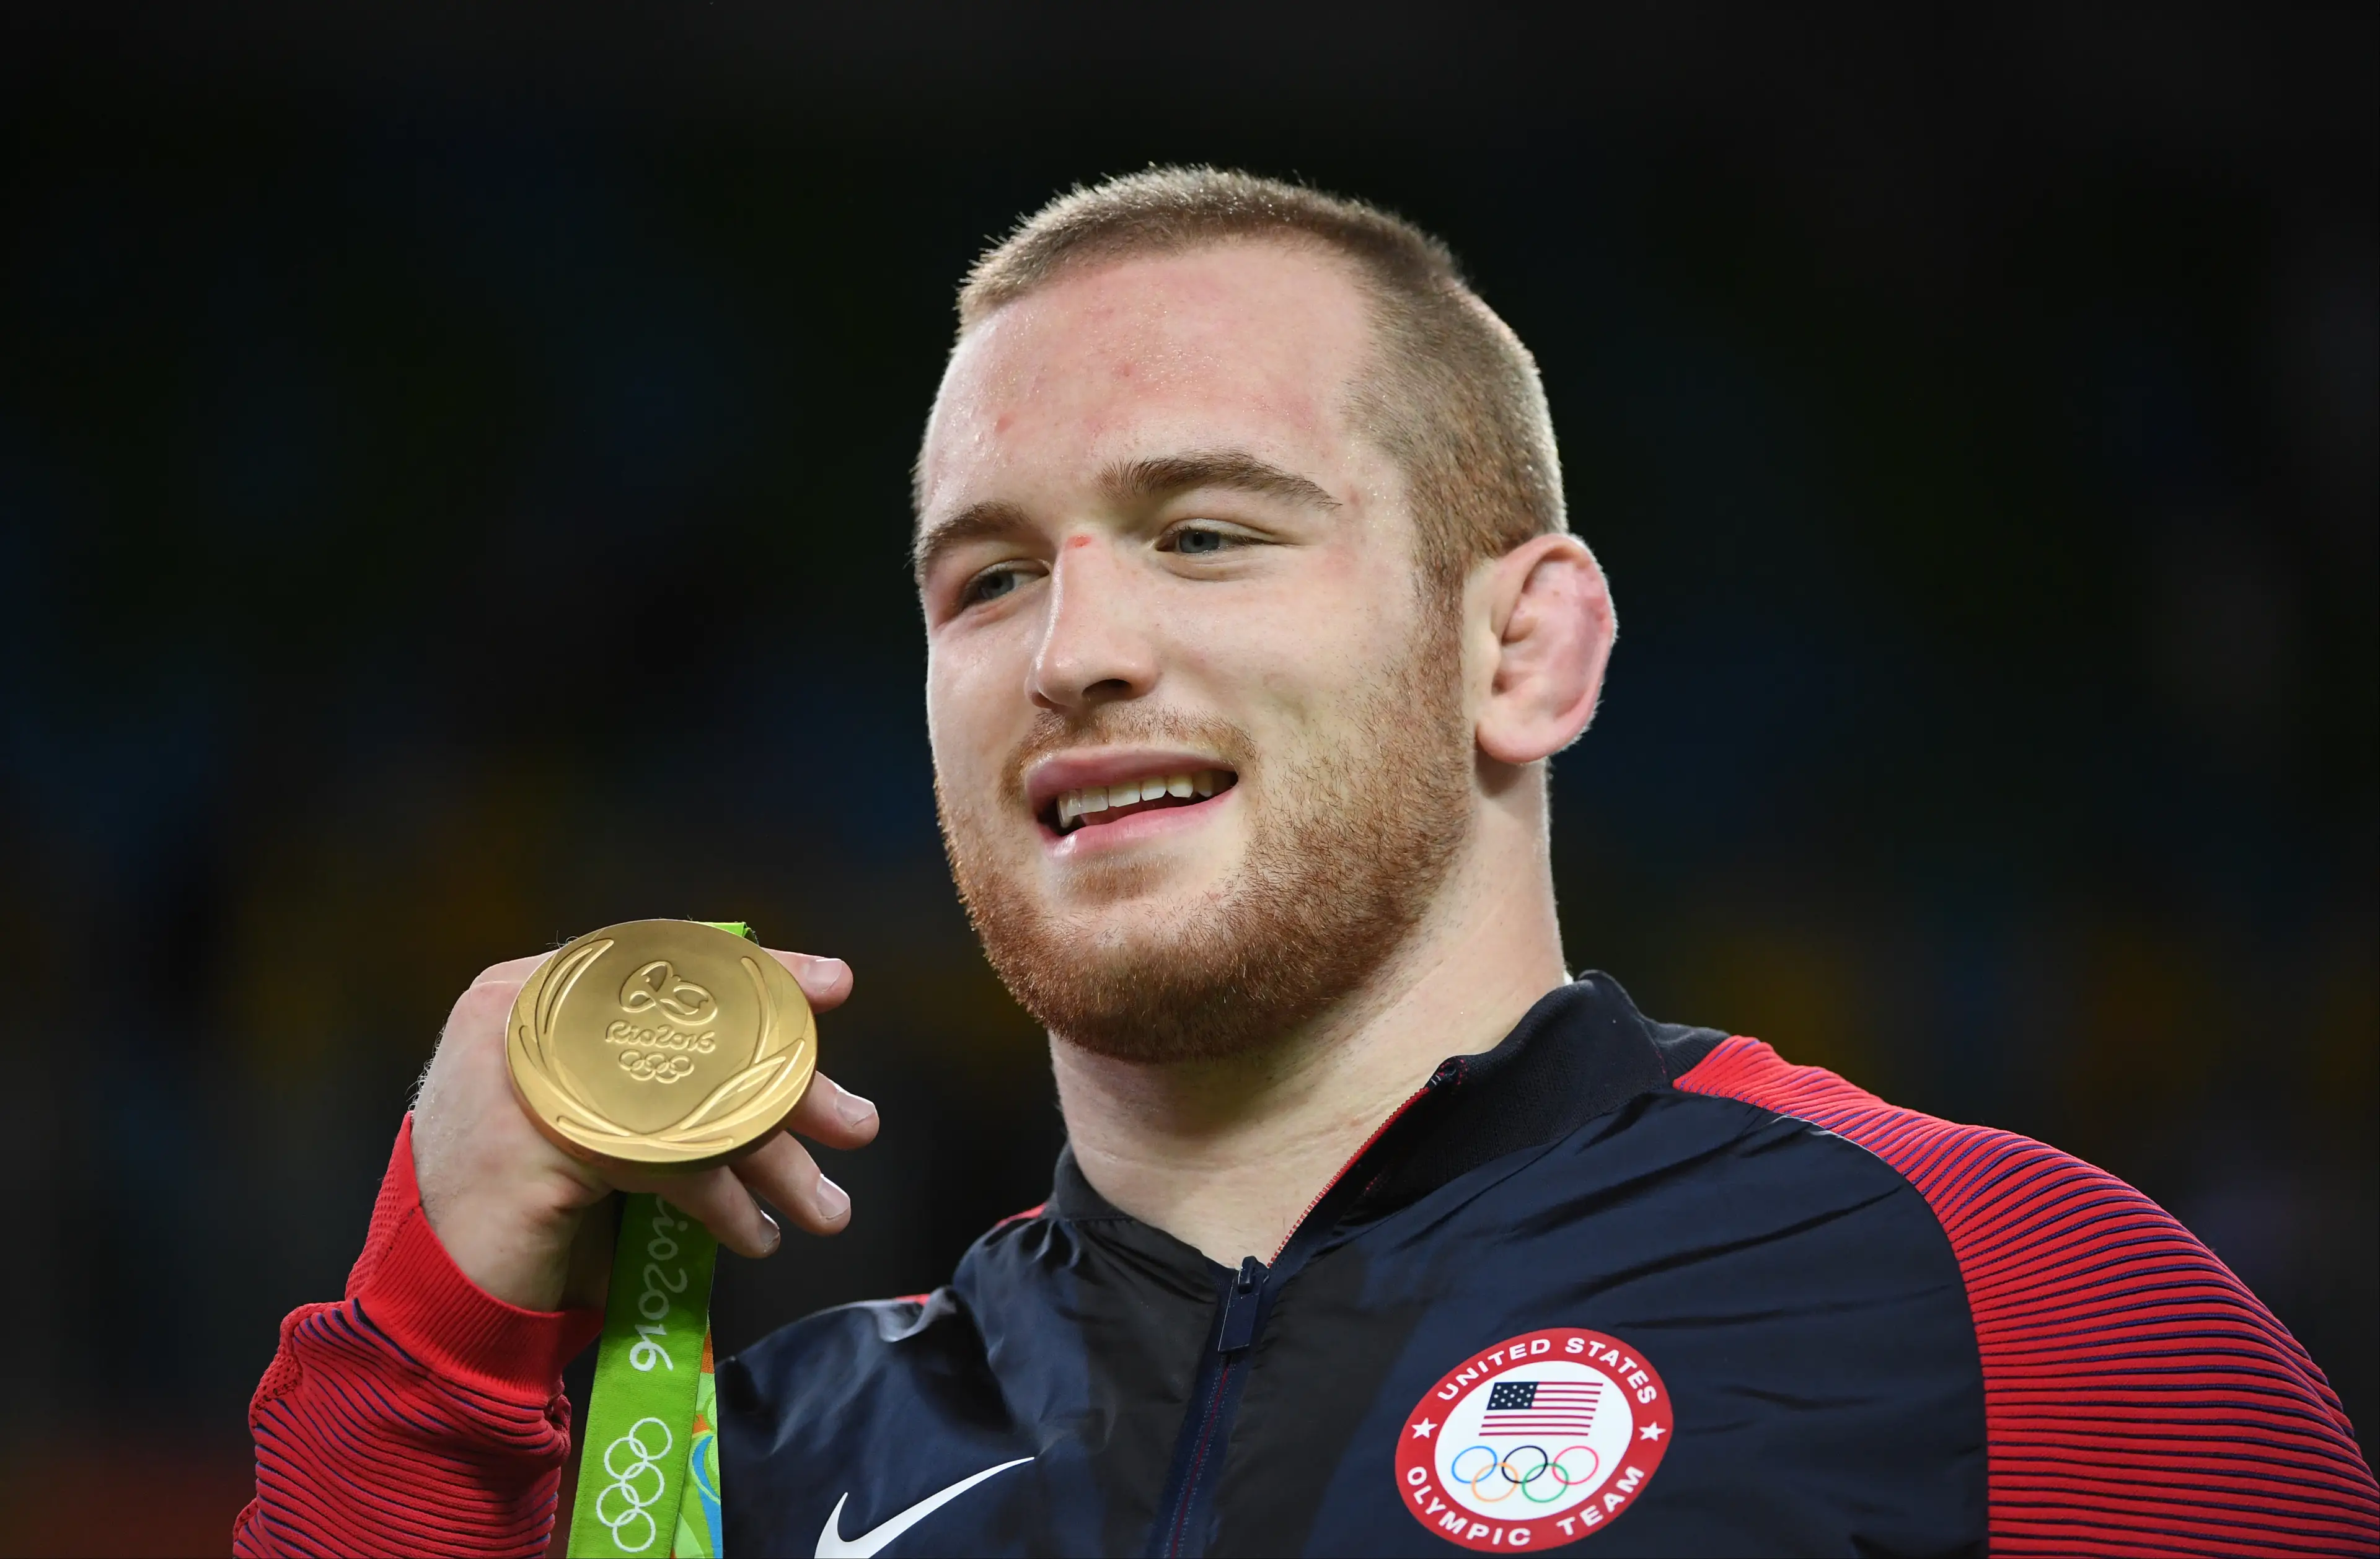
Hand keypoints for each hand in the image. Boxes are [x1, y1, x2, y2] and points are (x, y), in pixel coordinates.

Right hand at [412, 948, 876, 1311]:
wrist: (431, 1295)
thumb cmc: (513, 1204)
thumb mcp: (585, 1117)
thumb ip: (649, 1076)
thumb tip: (778, 1064)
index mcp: (525, 993)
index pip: (661, 960)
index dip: (756, 973)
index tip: (833, 987)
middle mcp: (515, 1018)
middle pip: (688, 1034)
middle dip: (787, 1084)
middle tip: (857, 1123)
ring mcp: (515, 1080)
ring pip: (687, 1103)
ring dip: (777, 1160)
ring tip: (829, 1207)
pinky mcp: (531, 1151)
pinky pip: (662, 1166)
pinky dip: (721, 1205)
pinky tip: (757, 1234)